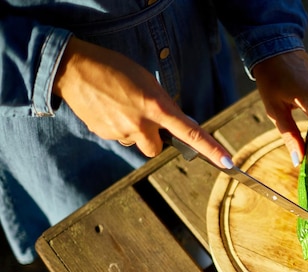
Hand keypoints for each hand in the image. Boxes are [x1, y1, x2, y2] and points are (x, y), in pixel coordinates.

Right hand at [52, 37, 232, 167]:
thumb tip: (173, 126)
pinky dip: (117, 127)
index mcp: (157, 107)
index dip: (211, 149)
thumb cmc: (116, 70)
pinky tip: (108, 110)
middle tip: (142, 118)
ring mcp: (121, 132)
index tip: (228, 162)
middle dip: (154, 139)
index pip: (190, 133)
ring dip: (134, 132)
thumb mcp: (148, 82)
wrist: (75, 69)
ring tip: (121, 108)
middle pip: (157, 149)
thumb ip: (162, 106)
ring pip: (136, 142)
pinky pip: (119, 138)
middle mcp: (141, 124)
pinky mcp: (105, 135)